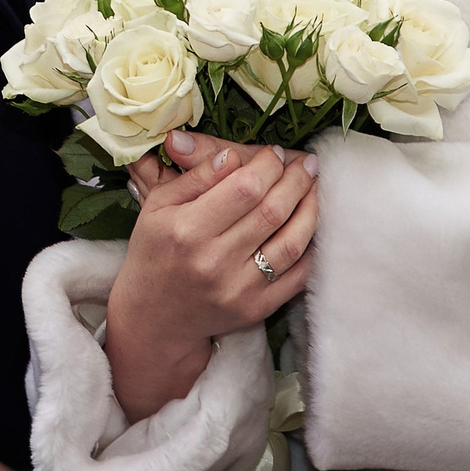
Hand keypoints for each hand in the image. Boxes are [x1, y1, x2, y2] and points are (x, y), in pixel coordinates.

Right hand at [105, 132, 318, 422]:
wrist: (155, 317)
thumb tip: (232, 155)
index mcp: (187, 229)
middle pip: (271, 210)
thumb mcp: (158, 205)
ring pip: (291, 242)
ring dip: (310, 209)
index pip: (244, 188)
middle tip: (306, 163)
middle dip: (296, 180)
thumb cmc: (155, 251)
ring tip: (314, 187)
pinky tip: (311, 225)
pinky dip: (311, 248)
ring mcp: (238, 289)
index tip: (276, 153)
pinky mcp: (256, 309)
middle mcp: (214, 261)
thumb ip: (196, 177)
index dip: (268, 165)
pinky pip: (297, 276)